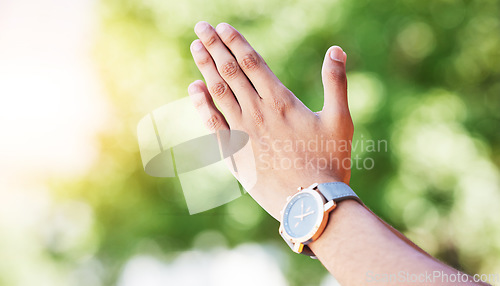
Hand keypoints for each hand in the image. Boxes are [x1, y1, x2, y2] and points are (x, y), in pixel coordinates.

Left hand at [188, 21, 352, 218]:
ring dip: (205, 68)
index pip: (252, 62)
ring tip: (195, 47)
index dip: (236, 42)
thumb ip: (336, 83)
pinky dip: (201, 105)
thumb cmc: (330, 162)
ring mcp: (242, 133)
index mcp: (280, 101)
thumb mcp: (340, 120)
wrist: (310, 203)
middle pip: (230, 72)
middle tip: (201, 27)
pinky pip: (212, 124)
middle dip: (214, 47)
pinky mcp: (234, 154)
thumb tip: (336, 50)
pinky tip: (194, 90)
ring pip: (218, 93)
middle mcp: (256, 113)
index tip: (222, 26)